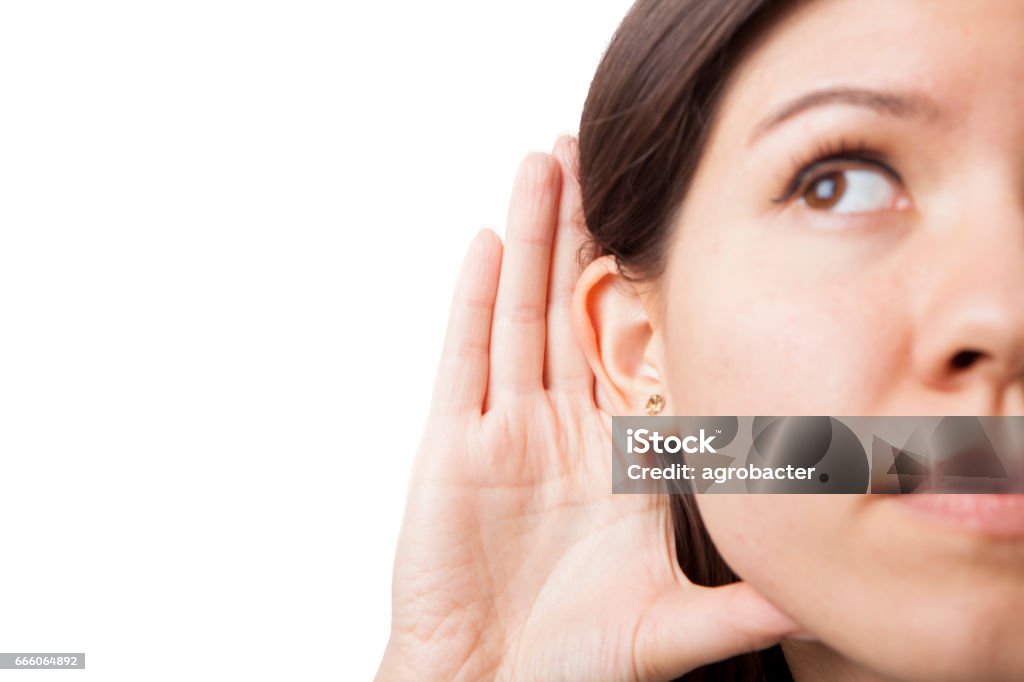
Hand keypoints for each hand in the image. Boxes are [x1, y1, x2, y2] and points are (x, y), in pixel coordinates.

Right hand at [377, 137, 801, 680]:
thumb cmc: (569, 663)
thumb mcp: (668, 629)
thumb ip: (739, 611)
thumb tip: (814, 600)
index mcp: (616, 462)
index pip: (635, 352)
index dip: (648, 288)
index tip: (666, 225)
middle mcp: (561, 432)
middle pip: (574, 311)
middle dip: (584, 233)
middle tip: (595, 155)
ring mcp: (503, 430)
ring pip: (520, 314)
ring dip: (531, 239)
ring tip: (542, 165)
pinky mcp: (452, 444)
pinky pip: (464, 357)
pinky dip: (473, 300)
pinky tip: (485, 241)